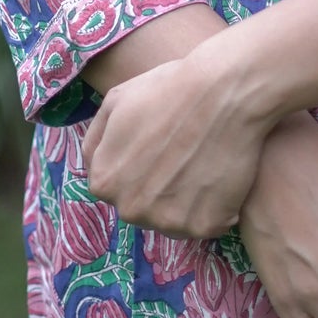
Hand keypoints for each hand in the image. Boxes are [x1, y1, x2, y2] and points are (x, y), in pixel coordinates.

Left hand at [81, 51, 272, 237]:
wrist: (223, 91)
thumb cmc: (168, 90)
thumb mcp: (115, 102)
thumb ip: (95, 141)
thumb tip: (93, 167)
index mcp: (105, 183)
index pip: (114, 186)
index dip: (136, 165)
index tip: (157, 147)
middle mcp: (131, 210)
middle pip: (142, 207)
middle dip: (157, 188)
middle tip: (181, 156)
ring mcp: (168, 222)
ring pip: (172, 221)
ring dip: (184, 203)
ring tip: (201, 166)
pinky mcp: (205, 226)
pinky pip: (205, 224)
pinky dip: (214, 208)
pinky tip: (220, 177)